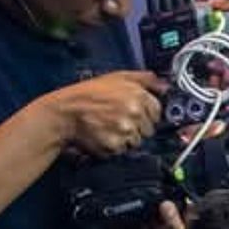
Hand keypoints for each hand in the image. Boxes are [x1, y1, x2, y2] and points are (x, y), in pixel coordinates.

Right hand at [42, 70, 164, 156]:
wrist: (65, 113)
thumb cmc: (87, 94)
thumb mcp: (117, 77)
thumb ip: (144, 79)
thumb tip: (164, 85)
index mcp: (138, 95)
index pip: (157, 111)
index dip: (146, 113)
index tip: (134, 113)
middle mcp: (134, 114)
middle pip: (148, 129)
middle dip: (136, 126)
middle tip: (118, 119)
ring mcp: (125, 131)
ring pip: (136, 141)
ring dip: (125, 137)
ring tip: (109, 126)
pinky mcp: (115, 146)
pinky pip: (122, 151)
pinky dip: (114, 145)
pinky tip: (103, 134)